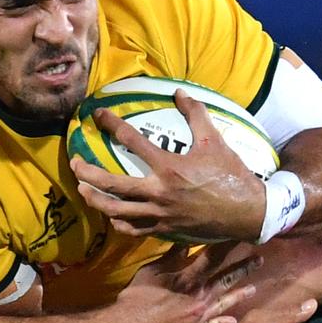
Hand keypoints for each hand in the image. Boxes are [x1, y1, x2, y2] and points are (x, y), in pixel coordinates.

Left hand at [71, 89, 265, 241]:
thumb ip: (195, 113)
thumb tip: (179, 92)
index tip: (97, 115)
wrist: (247, 212)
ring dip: (96, 201)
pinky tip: (111, 215)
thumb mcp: (214, 140)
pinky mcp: (164, 229)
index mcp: (168, 167)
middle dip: (88, 173)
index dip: (111, 124)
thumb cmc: (231, 174)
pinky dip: (118, 222)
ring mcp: (159, 214)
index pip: (131, 141)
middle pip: (112, 185)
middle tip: (74, 164)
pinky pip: (133, 230)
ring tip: (83, 190)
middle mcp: (158, 192)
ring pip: (117, 212)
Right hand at [113, 244, 259, 322]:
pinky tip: (233, 320)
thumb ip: (170, 258)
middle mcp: (199, 299)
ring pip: (224, 303)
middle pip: (225, 280)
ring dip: (240, 294)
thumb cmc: (136, 301)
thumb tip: (183, 239)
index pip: (212, 258)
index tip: (239, 234)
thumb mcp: (150, 273)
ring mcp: (199, 318)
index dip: (227, 245)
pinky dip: (223, 322)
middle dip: (242, 268)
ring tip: (253, 288)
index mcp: (188, 281)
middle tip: (259, 259)